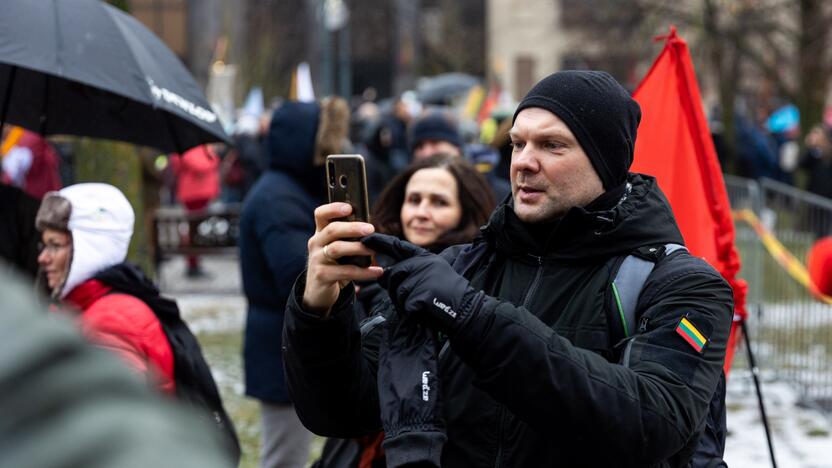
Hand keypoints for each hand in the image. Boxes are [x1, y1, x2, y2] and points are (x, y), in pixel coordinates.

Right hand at [303, 203, 382, 315]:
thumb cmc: (334, 266)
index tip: (349, 208)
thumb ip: (348, 238)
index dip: (333, 208)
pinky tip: (377, 272)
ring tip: (375, 250)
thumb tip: (372, 230)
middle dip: (352, 228)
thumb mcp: (337, 249)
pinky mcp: (322, 275)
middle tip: (370, 229)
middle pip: (332, 230)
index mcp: (320, 233)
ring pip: (337, 249)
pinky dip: (363, 272)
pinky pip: (345, 271)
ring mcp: (317, 259)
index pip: (321, 214)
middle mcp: (316, 243)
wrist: (319, 293)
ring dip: (358, 248)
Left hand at [362, 233, 481, 334]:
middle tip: (414, 298)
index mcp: (426, 258)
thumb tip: (383, 275)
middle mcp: (423, 264)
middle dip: (396, 290)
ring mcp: (423, 278)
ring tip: (424, 303)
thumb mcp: (432, 275)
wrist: (467, 310)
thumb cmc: (448, 295)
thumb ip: (410, 271)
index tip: (364, 241)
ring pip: (398, 292)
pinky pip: (406, 305)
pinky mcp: (422, 294)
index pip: (398, 247)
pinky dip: (414, 312)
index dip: (380, 242)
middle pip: (393, 275)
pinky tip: (427, 310)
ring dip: (406, 302)